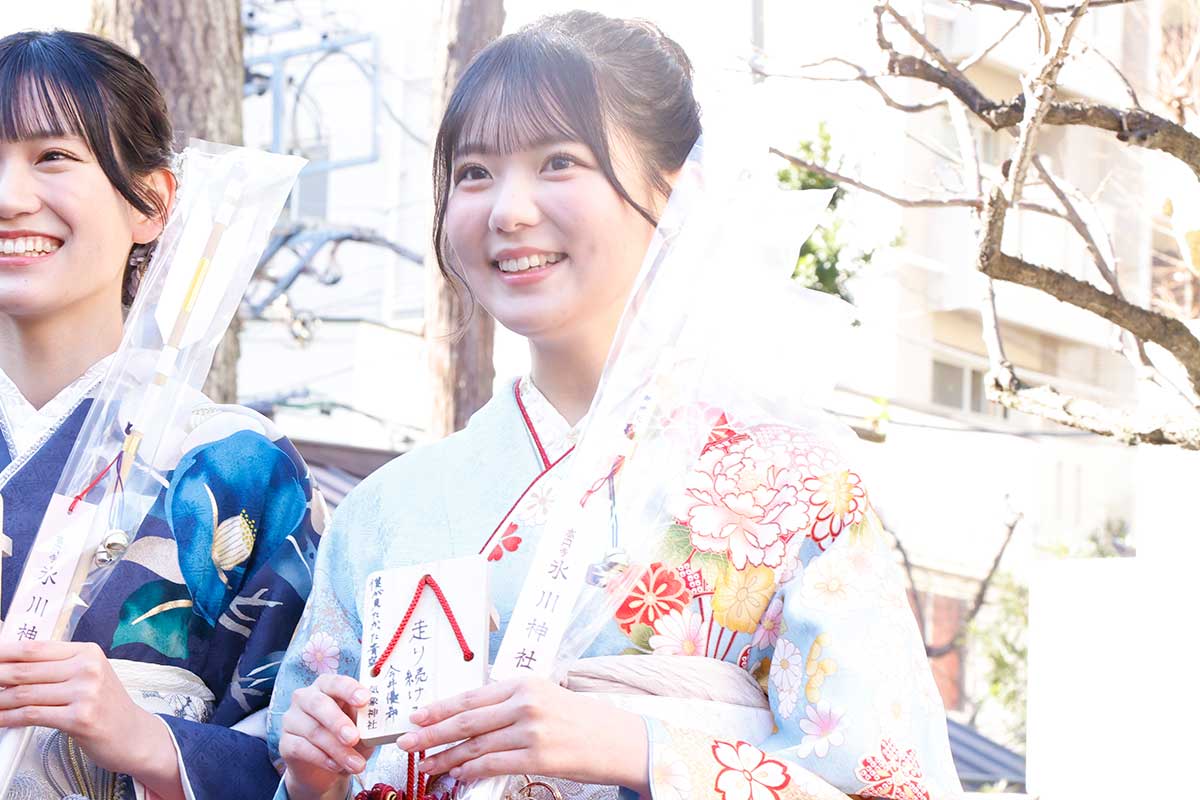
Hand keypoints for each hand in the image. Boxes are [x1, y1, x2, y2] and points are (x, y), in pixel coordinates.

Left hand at [0, 640, 177, 786]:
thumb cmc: (107, 707)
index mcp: (88, 652)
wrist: (134, 735)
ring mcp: (86, 693)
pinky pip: (32, 715)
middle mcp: (88, 668)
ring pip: (25, 694)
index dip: (4, 653)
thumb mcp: (88, 677)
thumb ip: (57, 668)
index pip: (35, 648)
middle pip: (26, 670)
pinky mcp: (80, 718)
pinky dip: (8, 718)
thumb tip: (12, 667)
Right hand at [279, 673, 374, 799]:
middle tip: (354, 738)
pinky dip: (323, 759)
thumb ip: (366, 718)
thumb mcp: (361, 726)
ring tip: (357, 764)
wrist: (327, 768)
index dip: (349, 689)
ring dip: (338, 750)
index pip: (336, 682)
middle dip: (338, 722)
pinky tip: (337, 766)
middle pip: (319, 704)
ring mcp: (292, 719)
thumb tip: (379, 714)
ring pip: (314, 731)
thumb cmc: (347, 737)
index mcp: (327, 686)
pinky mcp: (285, 742)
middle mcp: (305, 697)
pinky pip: (302, 748)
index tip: (365, 699)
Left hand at [396, 677, 647, 792]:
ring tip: (427, 766)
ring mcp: (531, 731)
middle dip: (431, 733)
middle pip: (466, 720)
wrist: (618, 739)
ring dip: (447, 758)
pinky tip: (458, 776)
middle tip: (407, 743)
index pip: (471, 696)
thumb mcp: (544, 695)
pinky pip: (494, 765)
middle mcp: (524, 703)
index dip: (439, 708)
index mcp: (523, 683)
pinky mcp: (538, 757)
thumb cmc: (580, 718)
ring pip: (475, 746)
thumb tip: (470, 714)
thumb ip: (510, 701)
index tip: (415, 716)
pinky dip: (472, 771)